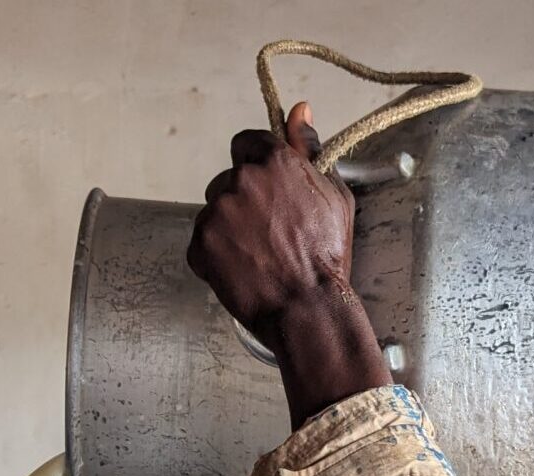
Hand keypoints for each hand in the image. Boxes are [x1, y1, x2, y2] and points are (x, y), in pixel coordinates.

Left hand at [190, 104, 392, 426]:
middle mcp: (242, 180)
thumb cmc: (327, 254)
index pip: (246, 143)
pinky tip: (243, 269)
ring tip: (257, 255)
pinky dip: (216, 255)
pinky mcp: (200, 243)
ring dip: (229, 228)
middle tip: (267, 234)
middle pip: (228, 181)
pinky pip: (202, 242)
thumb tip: (299, 110)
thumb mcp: (334, 195)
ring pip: (214, 211)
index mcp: (275, 162)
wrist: (307, 308)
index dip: (255, 165)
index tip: (264, 188)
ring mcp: (217, 212)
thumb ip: (309, 149)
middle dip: (242, 202)